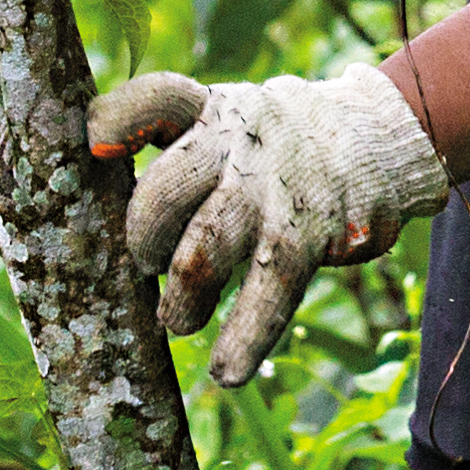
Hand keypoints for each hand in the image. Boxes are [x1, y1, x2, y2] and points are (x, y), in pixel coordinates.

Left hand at [85, 58, 449, 380]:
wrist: (376, 139)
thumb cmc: (272, 140)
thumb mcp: (224, 116)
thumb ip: (163, 130)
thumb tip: (93, 151)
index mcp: (211, 112)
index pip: (161, 99)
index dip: (122, 121)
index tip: (97, 145)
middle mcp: (240, 145)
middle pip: (164, 193)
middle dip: (143, 244)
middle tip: (149, 267)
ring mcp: (274, 190)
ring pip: (204, 252)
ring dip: (181, 300)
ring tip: (178, 321)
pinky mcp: (310, 237)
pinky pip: (268, 295)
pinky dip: (244, 338)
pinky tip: (227, 371)